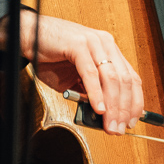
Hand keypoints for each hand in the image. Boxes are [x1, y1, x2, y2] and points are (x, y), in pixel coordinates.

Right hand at [0, 13, 144, 134]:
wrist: (29, 36)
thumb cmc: (51, 56)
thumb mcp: (76, 79)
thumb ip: (90, 93)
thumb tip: (103, 114)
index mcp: (109, 50)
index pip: (132, 78)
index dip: (134, 102)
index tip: (131, 121)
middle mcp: (105, 44)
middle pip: (124, 80)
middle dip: (123, 109)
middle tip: (118, 128)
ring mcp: (93, 42)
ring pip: (111, 78)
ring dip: (112, 105)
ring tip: (109, 123)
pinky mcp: (79, 45)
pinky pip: (91, 73)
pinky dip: (96, 93)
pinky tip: (98, 108)